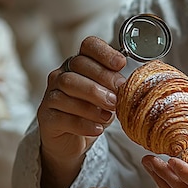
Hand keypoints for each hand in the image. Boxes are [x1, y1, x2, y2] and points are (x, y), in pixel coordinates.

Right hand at [38, 36, 126, 187]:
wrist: (72, 142)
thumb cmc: (94, 113)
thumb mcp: (110, 97)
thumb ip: (120, 87)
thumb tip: (142, 83)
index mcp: (80, 64)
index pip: (88, 45)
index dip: (105, 52)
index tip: (121, 64)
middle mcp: (62, 74)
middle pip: (78, 66)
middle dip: (102, 80)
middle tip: (118, 97)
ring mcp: (51, 94)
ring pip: (68, 88)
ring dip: (92, 102)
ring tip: (109, 115)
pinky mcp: (46, 116)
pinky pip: (63, 115)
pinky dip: (83, 123)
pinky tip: (98, 129)